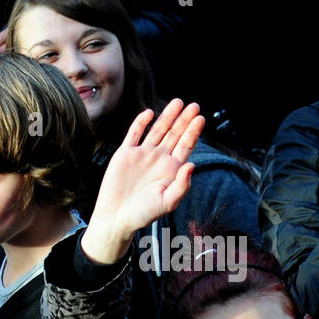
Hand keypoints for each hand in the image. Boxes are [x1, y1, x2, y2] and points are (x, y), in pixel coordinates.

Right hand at [83, 99, 203, 263]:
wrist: (117, 216)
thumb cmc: (145, 213)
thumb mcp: (169, 202)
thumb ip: (182, 185)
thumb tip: (192, 164)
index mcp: (172, 170)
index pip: (186, 146)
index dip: (193, 132)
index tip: (201, 118)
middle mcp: (160, 159)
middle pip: (175, 134)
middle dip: (185, 120)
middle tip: (194, 105)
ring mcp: (143, 154)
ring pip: (158, 130)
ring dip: (168, 117)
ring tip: (178, 102)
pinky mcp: (125, 153)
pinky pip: (134, 134)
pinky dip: (141, 123)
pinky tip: (149, 113)